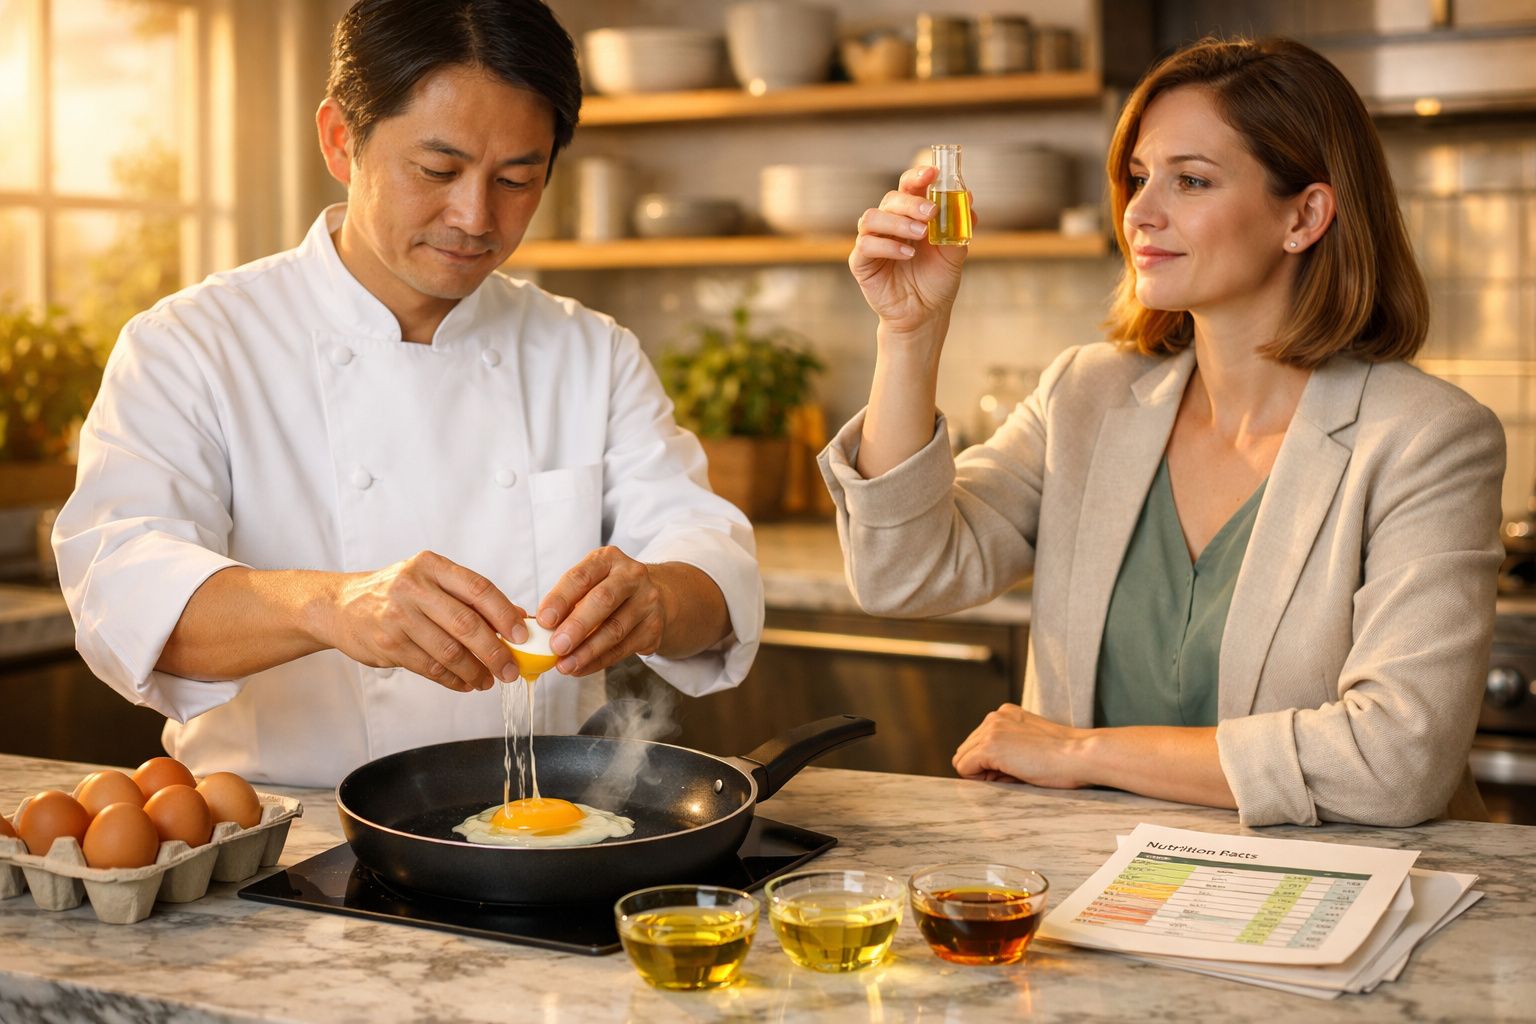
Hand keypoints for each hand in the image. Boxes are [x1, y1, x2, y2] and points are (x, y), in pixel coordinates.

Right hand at [322, 551, 526, 691]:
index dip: (505, 614)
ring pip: (449, 651)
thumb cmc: (396, 593)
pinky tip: (465, 683)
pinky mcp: (388, 644)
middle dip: (495, 651)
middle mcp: (414, 587)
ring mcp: (398, 616)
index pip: (479, 588)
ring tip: (488, 681)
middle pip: (466, 624)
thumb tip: (518, 617)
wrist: (340, 606)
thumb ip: (470, 597)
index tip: (522, 635)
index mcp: (432, 566)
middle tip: (510, 669)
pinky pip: (430, 668)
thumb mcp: (431, 581)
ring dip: (475, 671)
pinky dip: (453, 679)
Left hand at [536, 546, 668, 676]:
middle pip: (603, 600)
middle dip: (577, 626)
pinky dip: (599, 661)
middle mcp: (632, 576)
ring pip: (615, 629)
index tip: (544, 620)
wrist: (653, 597)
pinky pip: (623, 649)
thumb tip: (538, 628)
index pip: (581, 577)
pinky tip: (581, 668)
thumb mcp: (589, 584)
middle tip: (556, 646)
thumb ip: (566, 601)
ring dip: (586, 651)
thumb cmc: (609, 590)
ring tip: (565, 665)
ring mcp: (647, 602)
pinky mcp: (653, 628)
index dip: (560, 599)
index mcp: (608, 559)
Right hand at [848, 164, 968, 336]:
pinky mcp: (861, 262)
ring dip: (898, 222)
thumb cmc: (936, 282)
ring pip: (873, 218)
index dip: (918, 175)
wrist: (925, 315)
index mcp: (910, 215)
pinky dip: (888, 246)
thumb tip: (967, 198)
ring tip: (921, 234)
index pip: (909, 186)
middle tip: (931, 213)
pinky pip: (866, 245)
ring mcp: (873, 241)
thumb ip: (959, 227)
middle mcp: (889, 224)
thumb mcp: (954, 254)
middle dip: (911, 202)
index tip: (933, 172)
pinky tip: (908, 254)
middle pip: (891, 198)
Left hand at [952, 704, 1090, 789]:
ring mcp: (990, 730)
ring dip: (982, 774)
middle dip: (984, 768)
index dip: (992, 764)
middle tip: (1015, 774)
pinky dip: (980, 780)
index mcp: (1005, 714)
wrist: (1080, 755)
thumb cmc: (1064, 758)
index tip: (1016, 769)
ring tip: (1015, 773)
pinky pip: (964, 768)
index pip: (978, 743)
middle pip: (966, 751)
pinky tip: (1008, 776)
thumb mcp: (1030, 744)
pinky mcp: (989, 746)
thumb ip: (1007, 748)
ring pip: (962, 760)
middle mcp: (994, 717)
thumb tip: (982, 771)